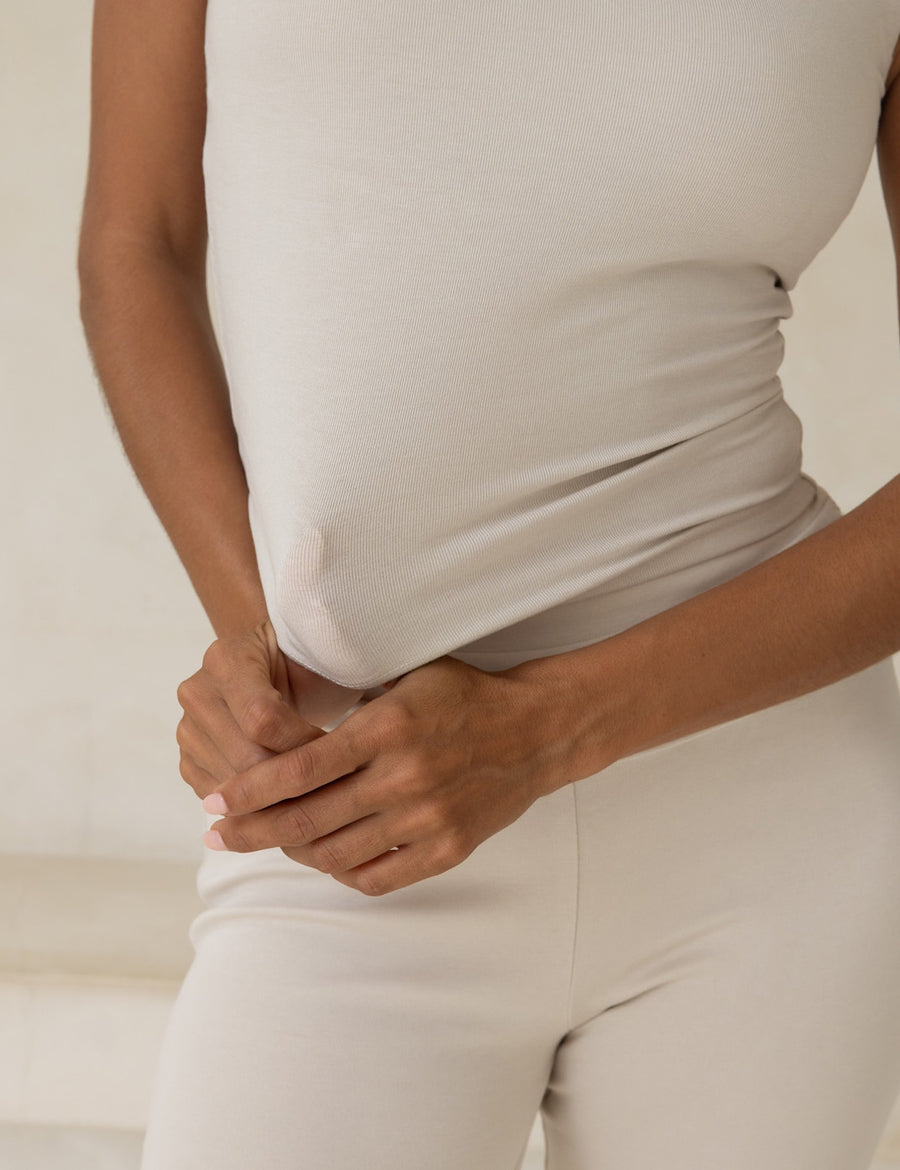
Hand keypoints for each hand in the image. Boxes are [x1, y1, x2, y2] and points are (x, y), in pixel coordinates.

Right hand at [176, 617, 372, 803]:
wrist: (270, 669)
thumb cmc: (301, 666)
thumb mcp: (315, 661)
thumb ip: (319, 687)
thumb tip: (332, 746)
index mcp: (227, 659)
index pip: (262, 719)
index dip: (302, 744)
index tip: (335, 752)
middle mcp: (198, 693)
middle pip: (246, 758)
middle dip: (292, 777)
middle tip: (329, 784)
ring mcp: (187, 731)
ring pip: (233, 786)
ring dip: (277, 797)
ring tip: (312, 792)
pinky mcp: (188, 762)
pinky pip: (222, 799)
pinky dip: (257, 807)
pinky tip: (286, 799)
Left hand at [198, 655, 574, 895]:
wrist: (536, 731)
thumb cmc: (463, 696)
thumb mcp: (405, 678)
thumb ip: (350, 701)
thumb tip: (278, 717)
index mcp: (387, 728)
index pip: (299, 769)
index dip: (248, 790)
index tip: (212, 801)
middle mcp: (404, 777)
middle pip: (306, 819)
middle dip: (250, 831)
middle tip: (216, 835)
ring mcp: (427, 819)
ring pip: (335, 854)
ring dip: (292, 853)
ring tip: (268, 843)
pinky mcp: (448, 849)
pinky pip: (377, 877)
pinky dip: (341, 871)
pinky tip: (323, 858)